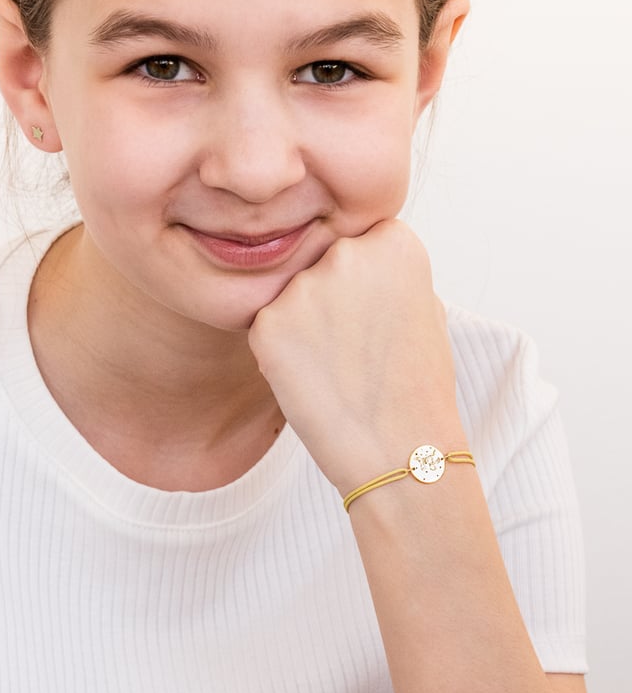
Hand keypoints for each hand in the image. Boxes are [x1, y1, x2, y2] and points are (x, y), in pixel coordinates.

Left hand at [248, 219, 466, 492]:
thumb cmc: (418, 387)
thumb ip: (388, 273)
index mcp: (393, 241)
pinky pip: (267, 328)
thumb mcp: (425, 308)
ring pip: (292, 297)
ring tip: (334, 368)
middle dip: (329, 298)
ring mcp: (302, 287)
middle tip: (350, 347)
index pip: (360, 241)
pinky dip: (280, 353)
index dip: (363, 283)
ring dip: (302, 325)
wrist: (401, 450)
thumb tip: (358, 260)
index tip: (372, 315)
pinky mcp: (266, 323)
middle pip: (322, 264)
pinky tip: (311, 380)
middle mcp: (346, 253)